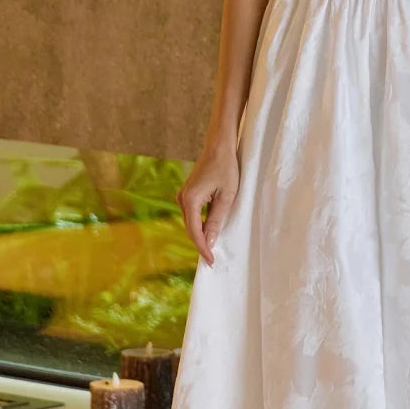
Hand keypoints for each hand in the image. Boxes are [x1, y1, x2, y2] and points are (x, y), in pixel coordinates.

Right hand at [177, 139, 239, 265]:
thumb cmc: (226, 168)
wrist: (219, 146)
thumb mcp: (226, 197)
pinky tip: (210, 231)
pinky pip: (193, 215)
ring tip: (213, 249)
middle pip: (191, 229)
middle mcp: (182, 198)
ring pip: (191, 222)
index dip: (203, 248)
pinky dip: (200, 225)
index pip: (194, 231)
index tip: (210, 262)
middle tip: (212, 261)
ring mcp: (183, 196)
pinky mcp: (188, 194)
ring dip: (201, 235)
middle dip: (201, 244)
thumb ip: (216, 220)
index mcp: (190, 200)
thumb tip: (209, 241)